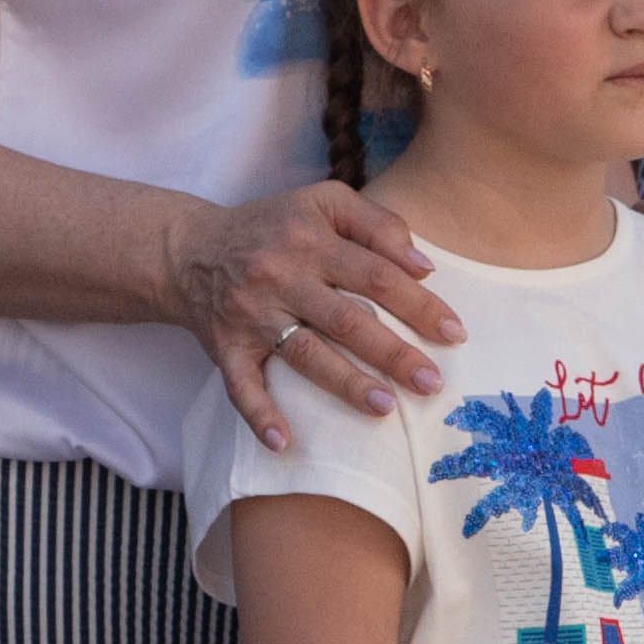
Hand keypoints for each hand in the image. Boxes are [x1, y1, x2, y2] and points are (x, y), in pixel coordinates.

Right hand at [174, 180, 461, 441]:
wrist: (189, 250)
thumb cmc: (273, 227)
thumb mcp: (323, 202)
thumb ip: (377, 223)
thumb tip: (423, 264)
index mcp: (310, 239)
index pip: (376, 275)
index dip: (419, 303)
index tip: (454, 333)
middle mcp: (281, 277)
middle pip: (347, 319)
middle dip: (394, 353)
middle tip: (433, 382)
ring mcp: (251, 315)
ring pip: (304, 354)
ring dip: (344, 383)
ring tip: (384, 408)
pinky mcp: (225, 348)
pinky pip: (241, 386)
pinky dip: (259, 415)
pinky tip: (284, 441)